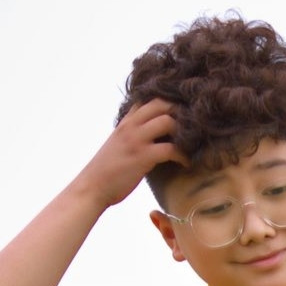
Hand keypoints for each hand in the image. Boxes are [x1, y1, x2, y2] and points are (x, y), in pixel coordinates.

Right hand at [71, 98, 185, 210]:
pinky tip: (186, 163)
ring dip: (185, 133)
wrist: (92, 187)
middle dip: (181, 113)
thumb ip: (134, 132)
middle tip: (193, 128)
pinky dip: (183, 156)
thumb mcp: (119, 142)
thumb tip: (154, 132)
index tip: (183, 113)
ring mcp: (136, 139)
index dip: (169, 102)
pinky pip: (171, 149)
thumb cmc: (108, 169)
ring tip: (191, 144)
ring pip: (168, 121)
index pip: (150, 98)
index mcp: (127, 121)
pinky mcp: (142, 157)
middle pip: (162, 103)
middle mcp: (131, 125)